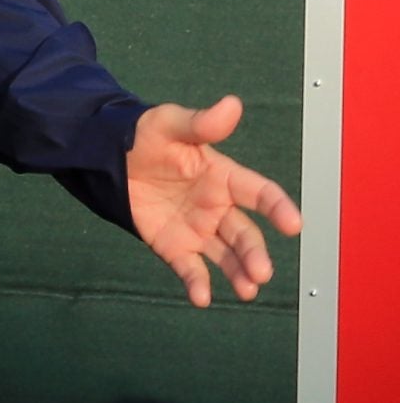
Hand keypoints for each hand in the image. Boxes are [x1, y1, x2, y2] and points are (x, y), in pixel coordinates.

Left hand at [125, 96, 301, 306]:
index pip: (258, 193)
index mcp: (223, 177)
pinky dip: (197, 283)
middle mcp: (217, 207)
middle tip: (261, 273)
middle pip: (245, 234)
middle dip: (255, 254)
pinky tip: (201, 298)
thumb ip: (200, 123)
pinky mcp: (174, 245)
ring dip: (239, 274)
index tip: (293, 225)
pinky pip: (189, 267)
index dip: (278, 207)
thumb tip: (232, 104)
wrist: (109, 157)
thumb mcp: (169, 125)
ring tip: (247, 290)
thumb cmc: (146, 137)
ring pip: (226, 255)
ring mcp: (197, 228)